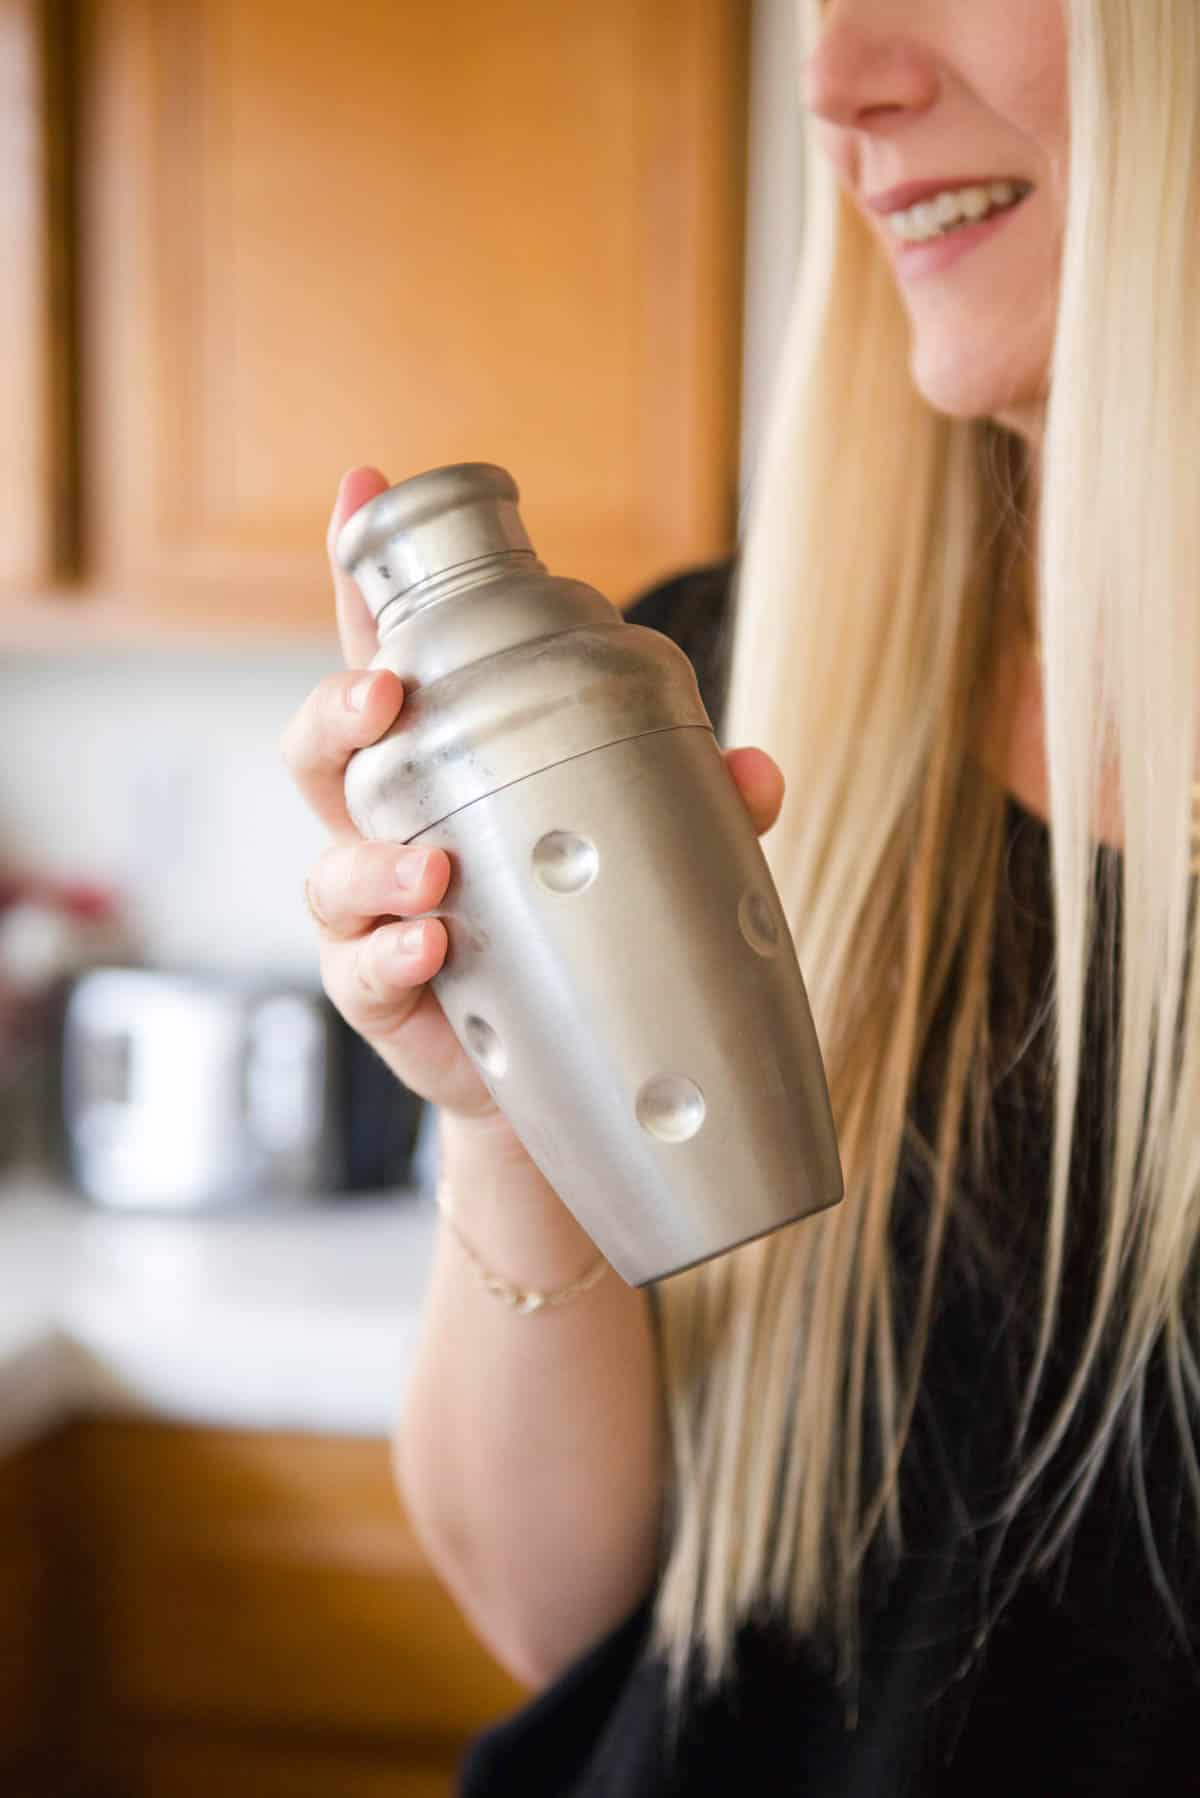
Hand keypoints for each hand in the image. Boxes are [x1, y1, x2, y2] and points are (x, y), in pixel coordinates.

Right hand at [282, 465, 787, 1139]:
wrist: (570, 1073)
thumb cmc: (589, 927)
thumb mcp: (647, 852)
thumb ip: (696, 804)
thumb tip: (757, 768)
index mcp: (447, 763)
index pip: (393, 653)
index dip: (367, 571)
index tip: (365, 484)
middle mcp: (392, 824)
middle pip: (325, 744)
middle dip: (341, 705)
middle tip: (387, 691)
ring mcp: (375, 910)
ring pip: (330, 862)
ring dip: (375, 856)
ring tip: (436, 869)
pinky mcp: (380, 993)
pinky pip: (360, 967)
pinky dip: (393, 951)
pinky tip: (432, 944)